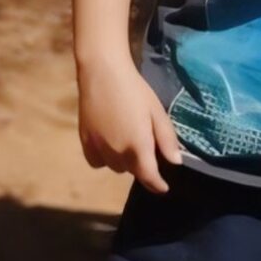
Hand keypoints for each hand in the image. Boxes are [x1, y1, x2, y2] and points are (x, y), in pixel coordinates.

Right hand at [78, 59, 181, 194]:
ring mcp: (98, 148)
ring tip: (127, 142)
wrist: (102, 73)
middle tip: (145, 145)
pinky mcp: (84, 142)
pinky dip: (104, 158)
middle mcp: (117, 153)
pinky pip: (97, 162)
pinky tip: (108, 143)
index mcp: (138, 146)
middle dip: (141, 165)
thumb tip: (176, 162)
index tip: (163, 187)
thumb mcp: (157, 112)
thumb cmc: (135, 90)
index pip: (149, 177)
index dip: (158, 185)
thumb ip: (167, 139)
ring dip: (124, 161)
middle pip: (132, 171)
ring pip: (115, 167)